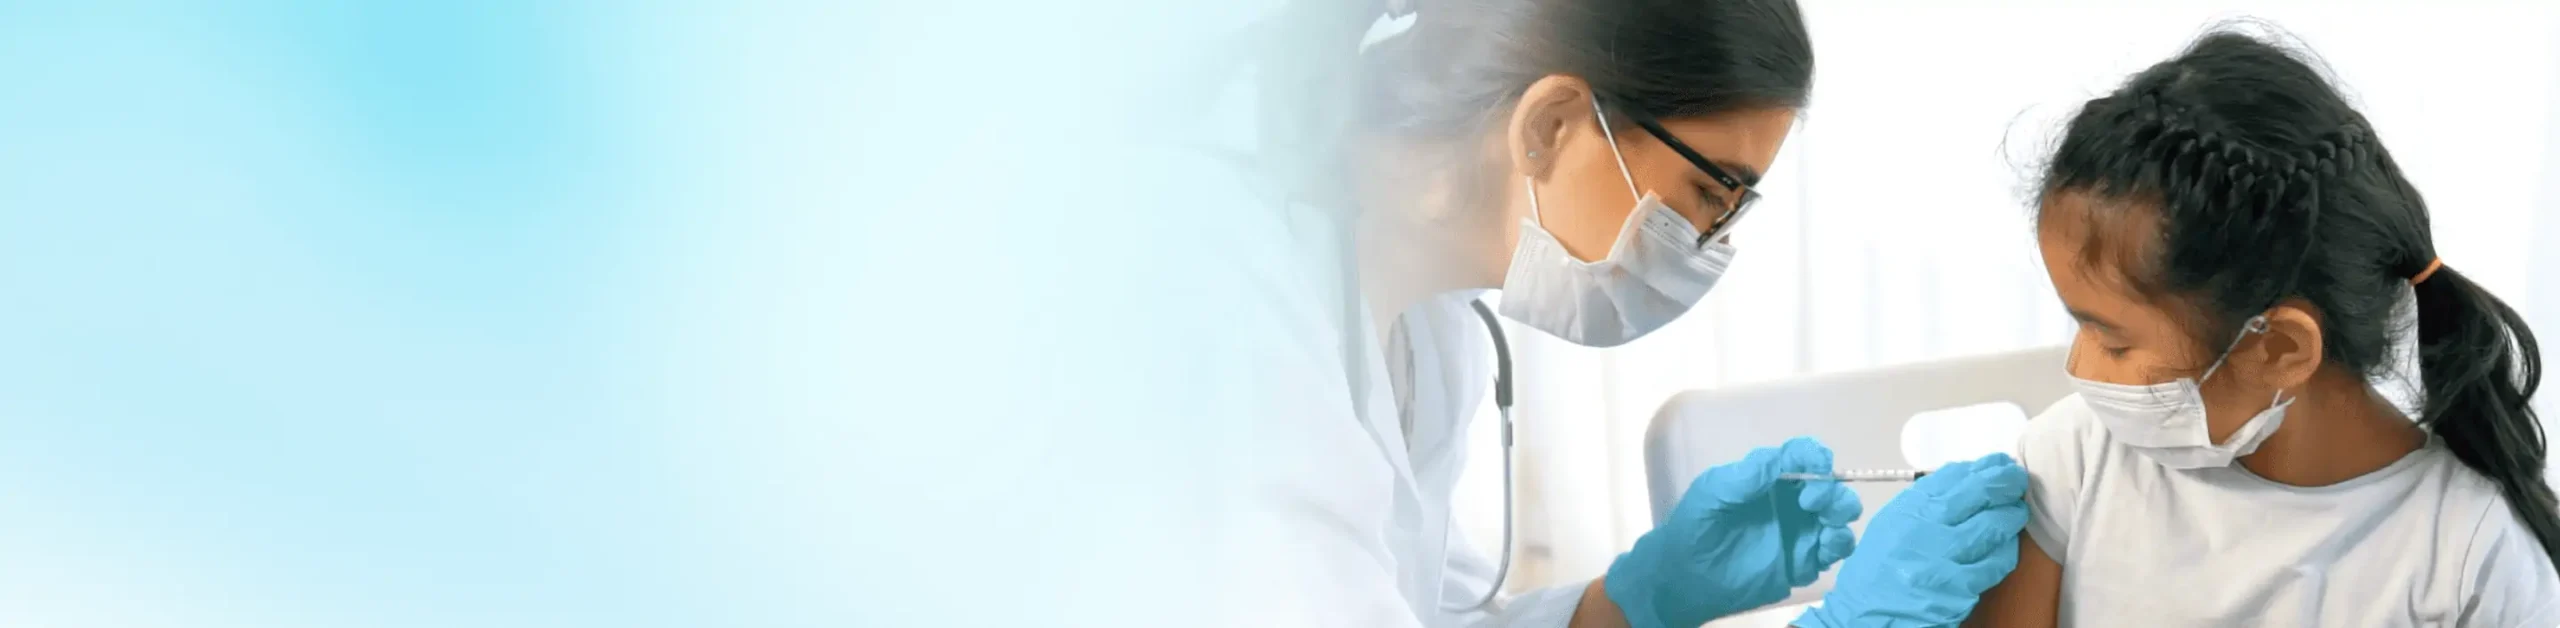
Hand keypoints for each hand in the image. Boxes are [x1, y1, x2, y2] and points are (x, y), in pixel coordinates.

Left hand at [1604, 437, 1860, 627]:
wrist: (1684, 576)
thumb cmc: (1694, 526)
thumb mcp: (1713, 491)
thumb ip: (1748, 475)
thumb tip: (1782, 460)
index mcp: (1771, 478)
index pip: (1803, 457)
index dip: (1815, 456)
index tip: (1818, 464)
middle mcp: (1791, 502)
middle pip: (1831, 486)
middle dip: (1832, 489)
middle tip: (1812, 501)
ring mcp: (1800, 532)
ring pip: (1840, 517)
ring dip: (1841, 514)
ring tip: (1825, 523)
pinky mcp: (1803, 562)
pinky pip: (1834, 551)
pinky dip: (1838, 545)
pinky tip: (1824, 546)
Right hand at [1794, 452, 2029, 627]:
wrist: (1867, 616)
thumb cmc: (1876, 572)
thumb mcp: (1889, 526)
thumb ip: (1921, 505)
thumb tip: (1961, 483)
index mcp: (1906, 510)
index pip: (1951, 476)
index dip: (1979, 466)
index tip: (1994, 463)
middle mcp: (1924, 528)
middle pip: (1977, 492)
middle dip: (2004, 480)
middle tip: (2016, 476)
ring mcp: (1943, 557)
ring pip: (1992, 525)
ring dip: (2012, 514)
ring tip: (2018, 509)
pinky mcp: (1960, 586)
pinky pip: (1995, 561)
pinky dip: (2006, 549)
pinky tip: (2009, 544)